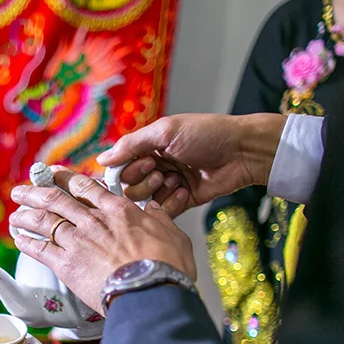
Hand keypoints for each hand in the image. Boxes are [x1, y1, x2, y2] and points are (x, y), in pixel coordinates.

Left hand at [9, 167, 195, 312]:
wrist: (150, 290)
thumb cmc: (165, 266)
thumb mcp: (171, 233)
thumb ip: (159, 219)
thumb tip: (154, 210)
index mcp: (117, 210)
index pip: (84, 186)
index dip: (63, 177)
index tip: (51, 173)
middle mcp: (92, 221)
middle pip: (56, 199)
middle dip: (35, 192)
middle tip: (21, 191)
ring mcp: (77, 241)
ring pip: (43, 221)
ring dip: (25, 215)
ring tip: (14, 214)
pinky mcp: (66, 265)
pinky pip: (39, 249)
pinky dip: (26, 242)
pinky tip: (18, 239)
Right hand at [97, 113, 285, 216]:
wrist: (241, 151)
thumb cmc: (206, 134)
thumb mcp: (165, 131)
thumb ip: (131, 145)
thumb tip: (101, 159)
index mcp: (149, 147)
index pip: (121, 166)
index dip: (128, 169)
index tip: (146, 161)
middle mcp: (155, 167)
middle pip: (129, 187)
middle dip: (144, 180)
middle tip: (163, 170)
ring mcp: (168, 185)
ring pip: (144, 201)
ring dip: (159, 190)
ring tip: (177, 179)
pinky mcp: (182, 202)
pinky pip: (164, 211)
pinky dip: (172, 203)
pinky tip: (186, 191)